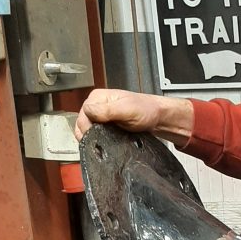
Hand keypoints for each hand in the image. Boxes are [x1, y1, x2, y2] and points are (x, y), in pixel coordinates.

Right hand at [74, 89, 193, 144]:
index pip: (82, 114)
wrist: (158, 118)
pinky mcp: (106, 125)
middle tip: (102, 140)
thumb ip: (106, 110)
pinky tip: (105, 142)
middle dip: (89, 133)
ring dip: (93, 137)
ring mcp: (101, 115)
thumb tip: (88, 111)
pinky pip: (96, 134)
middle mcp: (97, 105)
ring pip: (87, 130)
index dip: (87, 127)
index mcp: (98, 97)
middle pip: (82, 123)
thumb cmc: (147, 111)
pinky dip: (98, 139)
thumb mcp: (126, 109)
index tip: (96, 135)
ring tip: (105, 141)